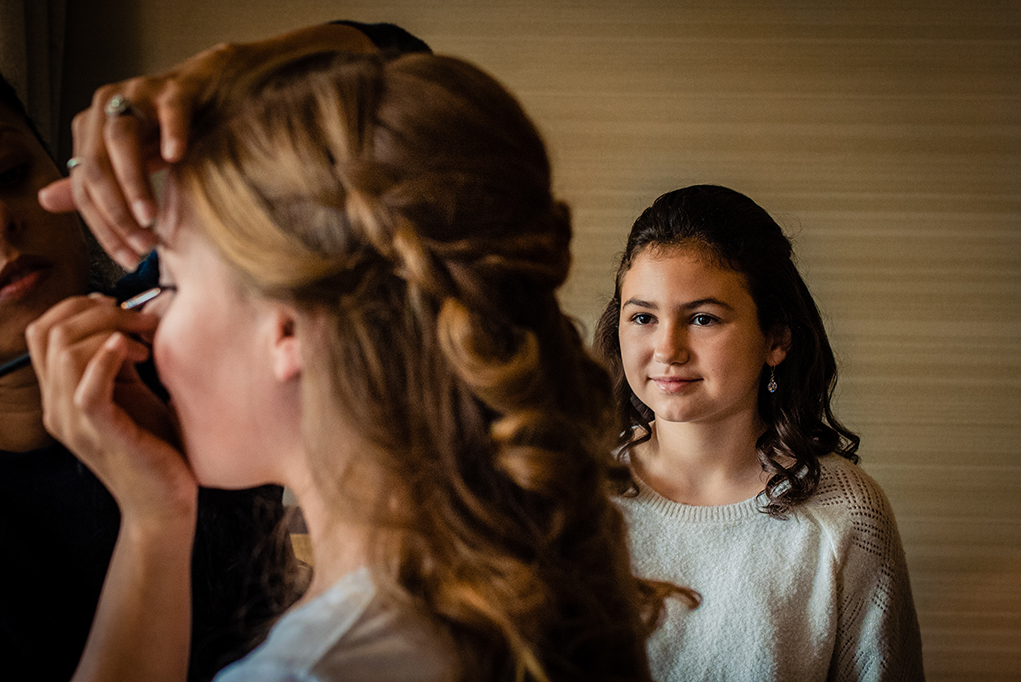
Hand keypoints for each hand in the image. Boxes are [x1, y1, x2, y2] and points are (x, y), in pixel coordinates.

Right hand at [25, 295, 196, 525]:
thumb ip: (122, 359)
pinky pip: (86, 390)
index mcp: (61, 393)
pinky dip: (107, 359)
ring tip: (145, 342)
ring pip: (64, 352)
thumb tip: (130, 316)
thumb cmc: (156, 445)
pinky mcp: (102, 435)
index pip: (42, 331)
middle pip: (49, 333)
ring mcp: (75, 422)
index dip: (78, 307)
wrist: (164, 501)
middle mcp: (58, 406)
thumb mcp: (134, 392)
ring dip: (109, 331)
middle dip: (97, 312)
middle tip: (141, 320)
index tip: (120, 308)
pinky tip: (133, 350)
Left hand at [38, 42, 240, 270]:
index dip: (104, 227)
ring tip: (151, 218)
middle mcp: (106, 108)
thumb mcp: (130, 160)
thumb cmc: (168, 128)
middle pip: (97, 165)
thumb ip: (94, 182)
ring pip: (123, 140)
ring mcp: (140, 94)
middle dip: (117, 212)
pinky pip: (170, 110)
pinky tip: (175, 158)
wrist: (210, 89)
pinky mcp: (176, 88)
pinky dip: (171, 134)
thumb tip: (46, 201)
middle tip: (142, 245)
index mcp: (90, 129)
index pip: (85, 186)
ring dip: (134, 184)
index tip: (129, 258)